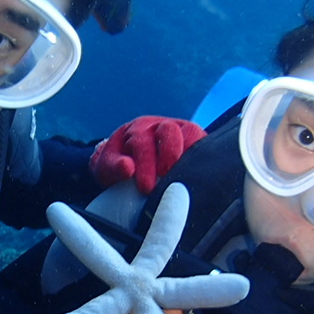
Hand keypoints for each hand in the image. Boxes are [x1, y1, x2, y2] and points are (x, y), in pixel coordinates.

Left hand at [90, 116, 206, 194]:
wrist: (130, 161)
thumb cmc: (119, 166)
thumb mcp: (108, 167)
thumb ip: (114, 167)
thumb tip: (127, 168)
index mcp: (136, 130)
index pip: (141, 142)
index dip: (145, 165)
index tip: (146, 188)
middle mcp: (159, 126)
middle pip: (168, 132)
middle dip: (168, 156)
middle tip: (166, 179)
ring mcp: (179, 130)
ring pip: (190, 132)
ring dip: (190, 154)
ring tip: (185, 177)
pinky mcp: (195, 140)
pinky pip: (204, 141)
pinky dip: (205, 154)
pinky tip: (201, 173)